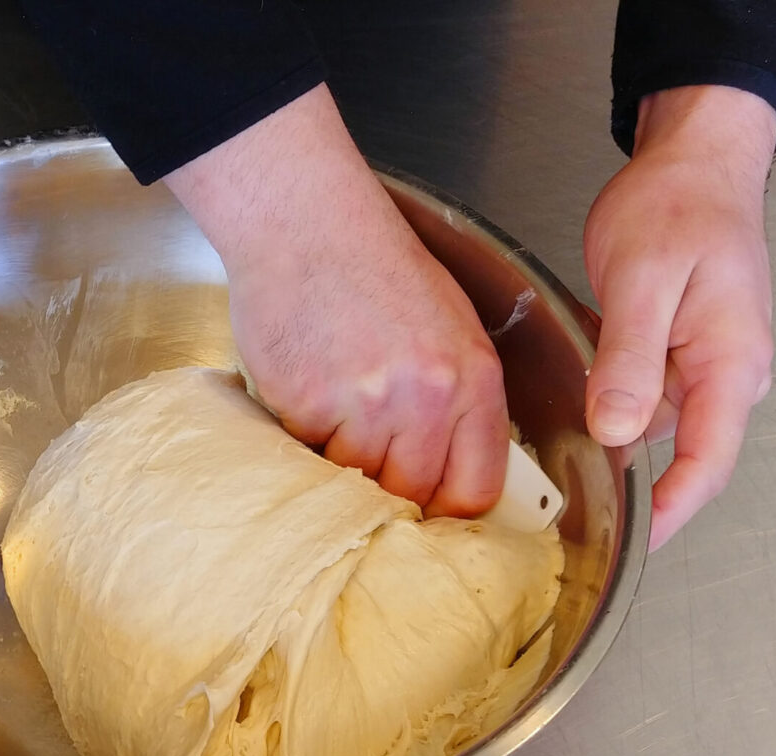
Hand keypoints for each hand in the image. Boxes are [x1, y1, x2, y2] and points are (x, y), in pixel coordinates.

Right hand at [164, 85, 507, 516]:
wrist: (305, 223)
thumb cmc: (374, 267)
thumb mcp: (449, 326)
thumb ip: (458, 402)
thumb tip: (446, 475)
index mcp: (472, 379)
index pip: (474, 490)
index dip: (447, 511)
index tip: (427, 512)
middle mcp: (426, 398)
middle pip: (411, 496)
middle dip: (387, 488)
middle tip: (367, 461)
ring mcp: (366, 404)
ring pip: (354, 482)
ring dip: (340, 462)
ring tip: (333, 408)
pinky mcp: (308, 405)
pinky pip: (307, 454)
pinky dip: (301, 437)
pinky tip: (305, 389)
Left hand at [584, 85, 775, 549]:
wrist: (694, 163)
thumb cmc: (678, 206)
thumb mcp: (643, 279)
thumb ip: (630, 359)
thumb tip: (616, 430)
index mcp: (730, 363)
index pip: (707, 463)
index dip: (669, 513)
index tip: (631, 546)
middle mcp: (725, 375)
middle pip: (682, 459)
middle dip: (633, 489)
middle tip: (570, 515)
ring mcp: (702, 367)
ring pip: (653, 430)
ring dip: (612, 443)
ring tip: (556, 456)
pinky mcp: (677, 356)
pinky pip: (642, 400)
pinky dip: (608, 406)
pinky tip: (576, 396)